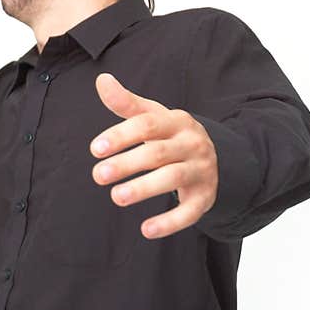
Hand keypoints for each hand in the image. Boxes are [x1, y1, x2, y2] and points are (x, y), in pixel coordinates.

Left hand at [89, 73, 217, 239]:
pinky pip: (190, 212)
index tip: (94, 149)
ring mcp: (201, 171)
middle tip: (97, 175)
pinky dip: (169, 222)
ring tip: (116, 197)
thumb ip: (125, 103)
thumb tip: (101, 79)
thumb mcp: (152, 116)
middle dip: (126, 164)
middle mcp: (192, 144)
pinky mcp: (205, 197)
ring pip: (173, 180)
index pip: (147, 124)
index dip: (121, 136)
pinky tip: (146, 230)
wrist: (214, 156)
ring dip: (144, 189)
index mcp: (176, 121)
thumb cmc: (169, 134)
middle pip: (157, 153)